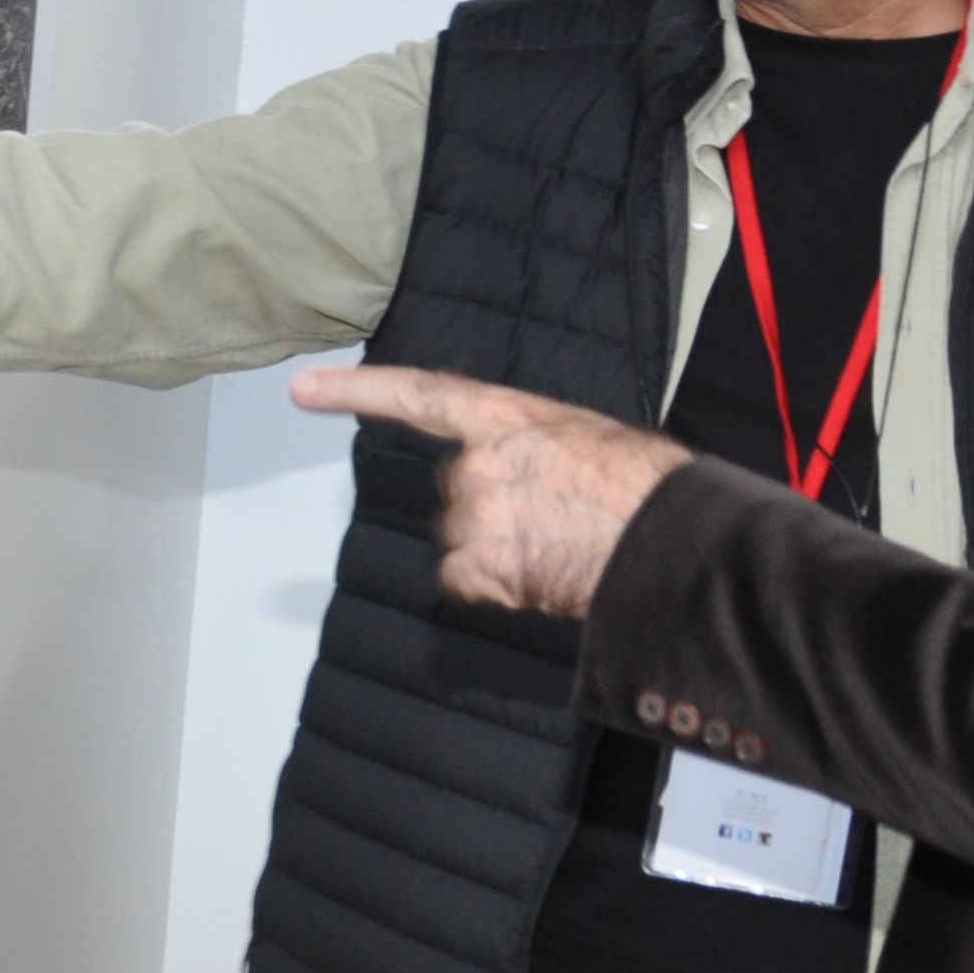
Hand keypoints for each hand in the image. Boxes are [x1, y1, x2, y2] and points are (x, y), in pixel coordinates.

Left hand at [286, 366, 692, 616]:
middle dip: (493, 505)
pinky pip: (466, 578)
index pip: (419, 396)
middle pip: (457, 489)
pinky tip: (542, 576)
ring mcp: (472, 517)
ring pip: (463, 536)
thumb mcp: (586, 437)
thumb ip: (532, 444)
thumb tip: (526, 471)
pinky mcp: (475, 568)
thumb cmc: (647, 488)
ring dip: (497, 546)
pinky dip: (495, 583)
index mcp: (507, 416)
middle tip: (555, 517)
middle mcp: (476, 464)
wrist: (672, 543)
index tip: (301, 389)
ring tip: (560, 546)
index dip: (355, 391)